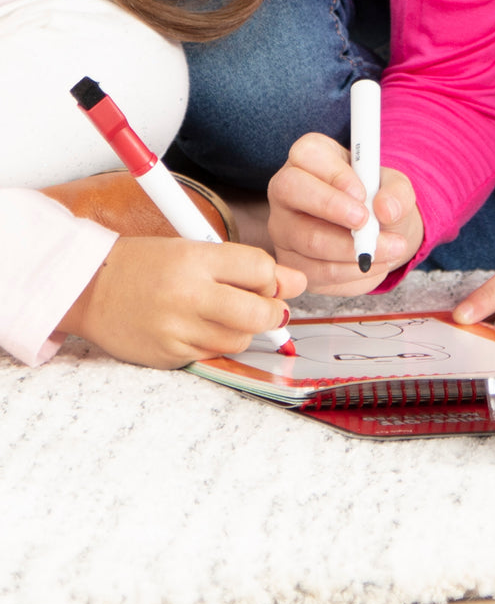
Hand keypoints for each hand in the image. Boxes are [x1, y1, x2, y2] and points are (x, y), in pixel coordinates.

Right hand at [58, 236, 306, 368]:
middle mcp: (188, 295)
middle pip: (261, 313)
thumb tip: (297, 281)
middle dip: (273, 312)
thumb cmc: (144, 265)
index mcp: (194, 258)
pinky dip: (216, 343)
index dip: (272, 278)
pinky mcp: (171, 356)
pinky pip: (215, 354)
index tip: (266, 281)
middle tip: (265, 308)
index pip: (261, 268)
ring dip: (242, 329)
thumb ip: (245, 266)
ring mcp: (178, 330)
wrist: (88, 288)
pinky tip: (197, 328)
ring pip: (241, 339)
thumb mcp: (192, 248)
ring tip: (219, 313)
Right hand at [268, 133, 423, 295]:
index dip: (334, 174)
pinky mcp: (291, 262)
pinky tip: (373, 266)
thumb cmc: (377, 201)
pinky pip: (317, 273)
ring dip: (353, 249)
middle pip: (291, 190)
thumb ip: (397, 193)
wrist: (378, 235)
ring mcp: (283, 227)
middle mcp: (286, 189)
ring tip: (390, 249)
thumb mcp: (395, 189)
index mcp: (309, 157)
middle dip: (332, 208)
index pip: (307, 154)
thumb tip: (386, 210)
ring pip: (308, 240)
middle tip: (367, 222)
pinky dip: (351, 273)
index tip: (362, 193)